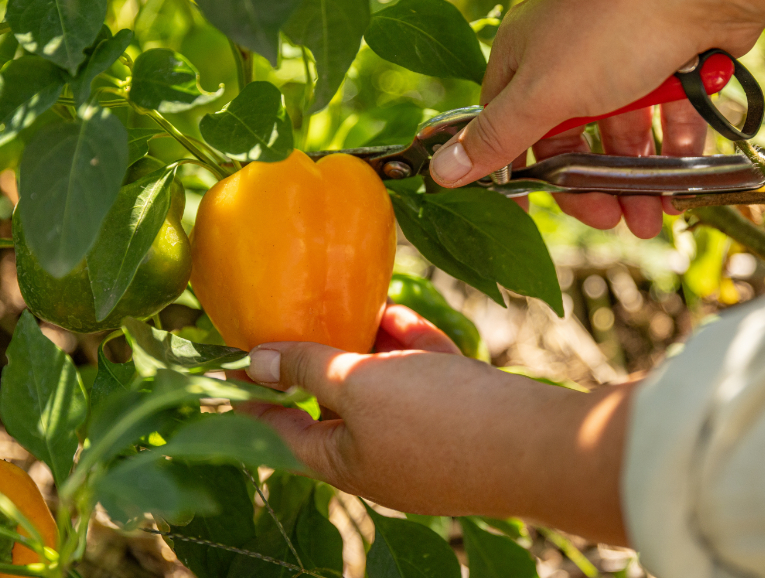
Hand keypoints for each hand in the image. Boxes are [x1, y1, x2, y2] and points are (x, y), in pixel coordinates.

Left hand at [233, 303, 635, 545]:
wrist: (538, 443)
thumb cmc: (438, 420)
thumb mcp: (357, 386)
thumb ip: (305, 367)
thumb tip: (253, 360)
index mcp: (345, 464)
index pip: (280, 430)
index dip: (252, 396)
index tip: (225, 366)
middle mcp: (381, 458)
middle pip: (335, 405)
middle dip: (319, 359)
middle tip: (293, 315)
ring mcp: (425, 440)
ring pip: (384, 387)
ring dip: (367, 345)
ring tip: (347, 300)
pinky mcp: (462, 419)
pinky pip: (425, 381)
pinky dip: (410, 348)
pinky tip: (399, 311)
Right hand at [428, 0, 764, 193]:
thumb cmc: (613, 28)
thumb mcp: (543, 93)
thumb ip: (497, 138)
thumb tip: (440, 173)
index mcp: (525, 56)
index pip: (509, 125)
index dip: (519, 171)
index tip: (530, 213)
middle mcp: (571, 56)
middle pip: (571, 138)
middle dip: (590, 186)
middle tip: (611, 221)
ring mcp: (624, 57)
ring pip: (623, 133)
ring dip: (635, 180)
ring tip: (650, 217)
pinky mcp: (672, 62)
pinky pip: (668, 118)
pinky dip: (673, 154)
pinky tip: (680, 186)